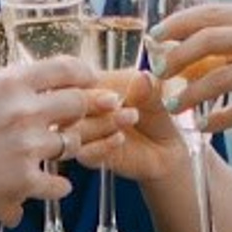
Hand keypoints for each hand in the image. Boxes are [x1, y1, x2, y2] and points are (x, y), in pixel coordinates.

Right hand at [0, 65, 119, 231]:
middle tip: (80, 118)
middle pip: (78, 103)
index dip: (83, 74)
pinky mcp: (24, 182)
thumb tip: (29, 87)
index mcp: (9, 83)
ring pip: (72, 144)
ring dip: (65, 148)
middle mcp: (24, 111)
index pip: (65, 68)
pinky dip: (56, 186)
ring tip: (50, 152)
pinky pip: (60, 184)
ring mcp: (27, 148)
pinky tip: (49, 185)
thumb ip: (4, 89)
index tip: (89, 80)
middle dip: (83, 109)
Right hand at [78, 70, 188, 184]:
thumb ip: (148, 86)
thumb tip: (142, 78)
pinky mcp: (89, 156)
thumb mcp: (157, 94)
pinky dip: (102, 145)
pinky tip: (120, 138)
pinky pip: (85, 153)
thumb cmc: (156, 110)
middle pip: (66, 102)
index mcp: (89, 83)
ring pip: (74, 129)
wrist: (165, 147)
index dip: (84, 80)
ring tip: (131, 117)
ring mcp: (82, 133)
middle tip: (117, 101)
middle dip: (91, 101)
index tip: (109, 82)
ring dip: (101, 123)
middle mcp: (79, 107)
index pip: (70, 76)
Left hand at [148, 0, 231, 135]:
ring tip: (175, 106)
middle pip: (205, 41)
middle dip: (174, 59)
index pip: (208, 13)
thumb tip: (194, 48)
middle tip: (160, 75)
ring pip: (217, 79)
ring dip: (189, 95)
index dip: (175, 24)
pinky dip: (217, 120)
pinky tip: (205, 126)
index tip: (154, 38)